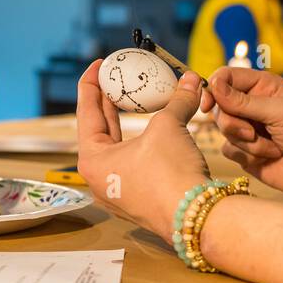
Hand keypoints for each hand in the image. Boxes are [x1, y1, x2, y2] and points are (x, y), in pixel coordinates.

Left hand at [77, 59, 211, 242]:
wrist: (197, 218)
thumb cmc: (170, 173)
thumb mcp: (169, 127)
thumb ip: (176, 100)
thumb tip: (191, 79)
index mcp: (92, 160)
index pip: (85, 113)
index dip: (90, 84)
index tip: (98, 64)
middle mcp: (100, 179)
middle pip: (99, 131)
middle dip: (108, 103)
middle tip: (115, 80)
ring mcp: (118, 193)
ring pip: (118, 149)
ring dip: (126, 124)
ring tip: (132, 102)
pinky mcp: (139, 200)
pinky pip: (134, 164)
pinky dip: (141, 143)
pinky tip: (153, 132)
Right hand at [203, 67, 282, 199]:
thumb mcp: (280, 111)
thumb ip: (244, 101)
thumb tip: (214, 85)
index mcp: (263, 87)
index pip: (226, 77)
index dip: (214, 88)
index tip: (210, 104)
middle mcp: (252, 105)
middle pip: (220, 106)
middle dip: (234, 122)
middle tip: (252, 132)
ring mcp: (248, 129)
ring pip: (223, 129)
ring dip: (247, 142)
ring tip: (272, 147)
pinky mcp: (245, 152)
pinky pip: (228, 150)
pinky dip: (247, 155)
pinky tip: (268, 158)